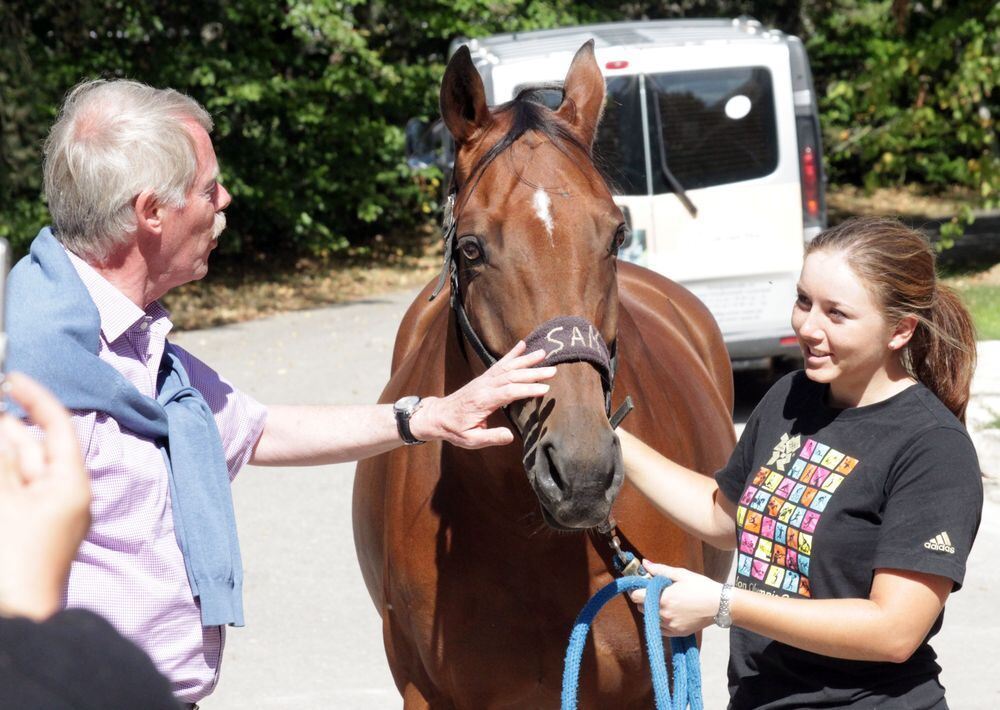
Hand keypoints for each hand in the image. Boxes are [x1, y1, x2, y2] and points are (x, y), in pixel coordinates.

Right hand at [0, 373, 90, 619]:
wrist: (16, 619)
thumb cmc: (12, 559)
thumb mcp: (3, 499)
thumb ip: (2, 459)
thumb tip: (4, 426)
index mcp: (70, 482)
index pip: (57, 426)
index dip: (35, 398)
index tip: (10, 378)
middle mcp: (65, 494)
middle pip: (31, 446)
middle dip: (6, 429)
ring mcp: (47, 514)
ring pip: (18, 469)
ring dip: (5, 452)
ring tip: (2, 453)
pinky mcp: (28, 530)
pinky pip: (12, 491)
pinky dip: (4, 477)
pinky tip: (1, 472)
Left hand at [410, 340, 554, 447]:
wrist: (437, 416)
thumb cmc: (454, 429)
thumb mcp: (470, 440)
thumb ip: (491, 438)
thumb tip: (511, 436)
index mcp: (483, 401)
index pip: (509, 392)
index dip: (527, 390)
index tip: (545, 389)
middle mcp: (485, 386)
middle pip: (512, 376)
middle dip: (533, 373)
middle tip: (553, 371)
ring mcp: (484, 380)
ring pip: (508, 367)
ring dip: (526, 360)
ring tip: (544, 353)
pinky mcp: (484, 378)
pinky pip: (500, 363)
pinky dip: (512, 353)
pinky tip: (522, 345)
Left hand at [628, 560, 723, 636]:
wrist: (720, 605)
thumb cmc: (701, 586)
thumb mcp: (680, 574)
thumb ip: (659, 570)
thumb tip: (644, 563)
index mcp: (662, 599)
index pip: (636, 597)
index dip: (637, 589)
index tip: (643, 586)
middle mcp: (663, 614)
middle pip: (641, 608)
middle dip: (645, 599)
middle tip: (657, 592)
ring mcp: (670, 626)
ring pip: (650, 618)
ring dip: (653, 610)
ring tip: (666, 602)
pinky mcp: (677, 633)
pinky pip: (660, 628)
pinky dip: (661, 621)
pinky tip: (671, 612)